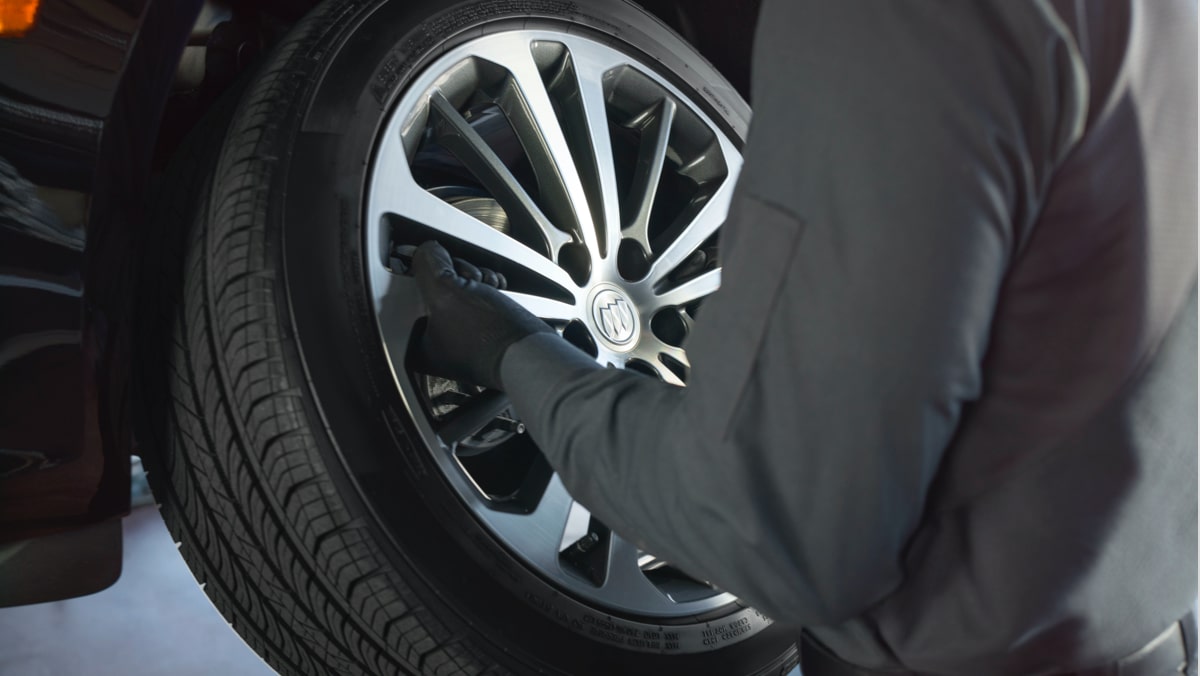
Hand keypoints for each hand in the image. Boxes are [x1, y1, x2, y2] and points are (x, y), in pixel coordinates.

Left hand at [412, 241, 551, 389]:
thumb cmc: (492, 337)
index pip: (410, 292)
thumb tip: (428, 250)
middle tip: (471, 279)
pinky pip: (477, 301)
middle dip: (458, 274)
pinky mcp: (483, 334)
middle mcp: (436, 346)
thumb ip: (428, 265)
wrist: (534, 352)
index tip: (443, 267)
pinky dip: (487, 290)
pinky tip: (495, 290)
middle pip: (436, 290)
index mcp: (418, 345)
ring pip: (459, 292)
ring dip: (476, 279)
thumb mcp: (446, 291)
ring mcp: (461, 340)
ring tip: (488, 286)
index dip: (430, 272)